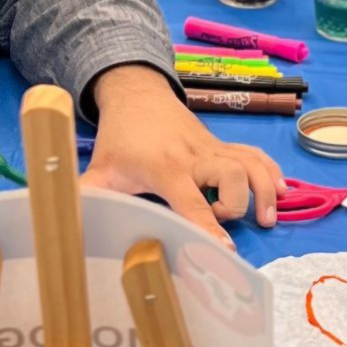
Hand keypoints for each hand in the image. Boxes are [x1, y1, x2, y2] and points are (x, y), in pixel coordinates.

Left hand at [83, 64, 283, 249]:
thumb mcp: (100, 170)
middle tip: (236, 222)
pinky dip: (271, 171)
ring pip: (249, 161)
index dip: (207, 226)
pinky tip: (282, 191)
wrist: (138, 94)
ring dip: (265, 188)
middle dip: (239, 201)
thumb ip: (86, 199)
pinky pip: (253, 154)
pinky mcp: (222, 145)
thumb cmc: (119, 138)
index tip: (224, 252)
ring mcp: (212, 148)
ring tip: (268, 216)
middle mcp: (195, 156)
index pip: (191, 201)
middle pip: (231, 173)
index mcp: (165, 167)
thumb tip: (65, 228)